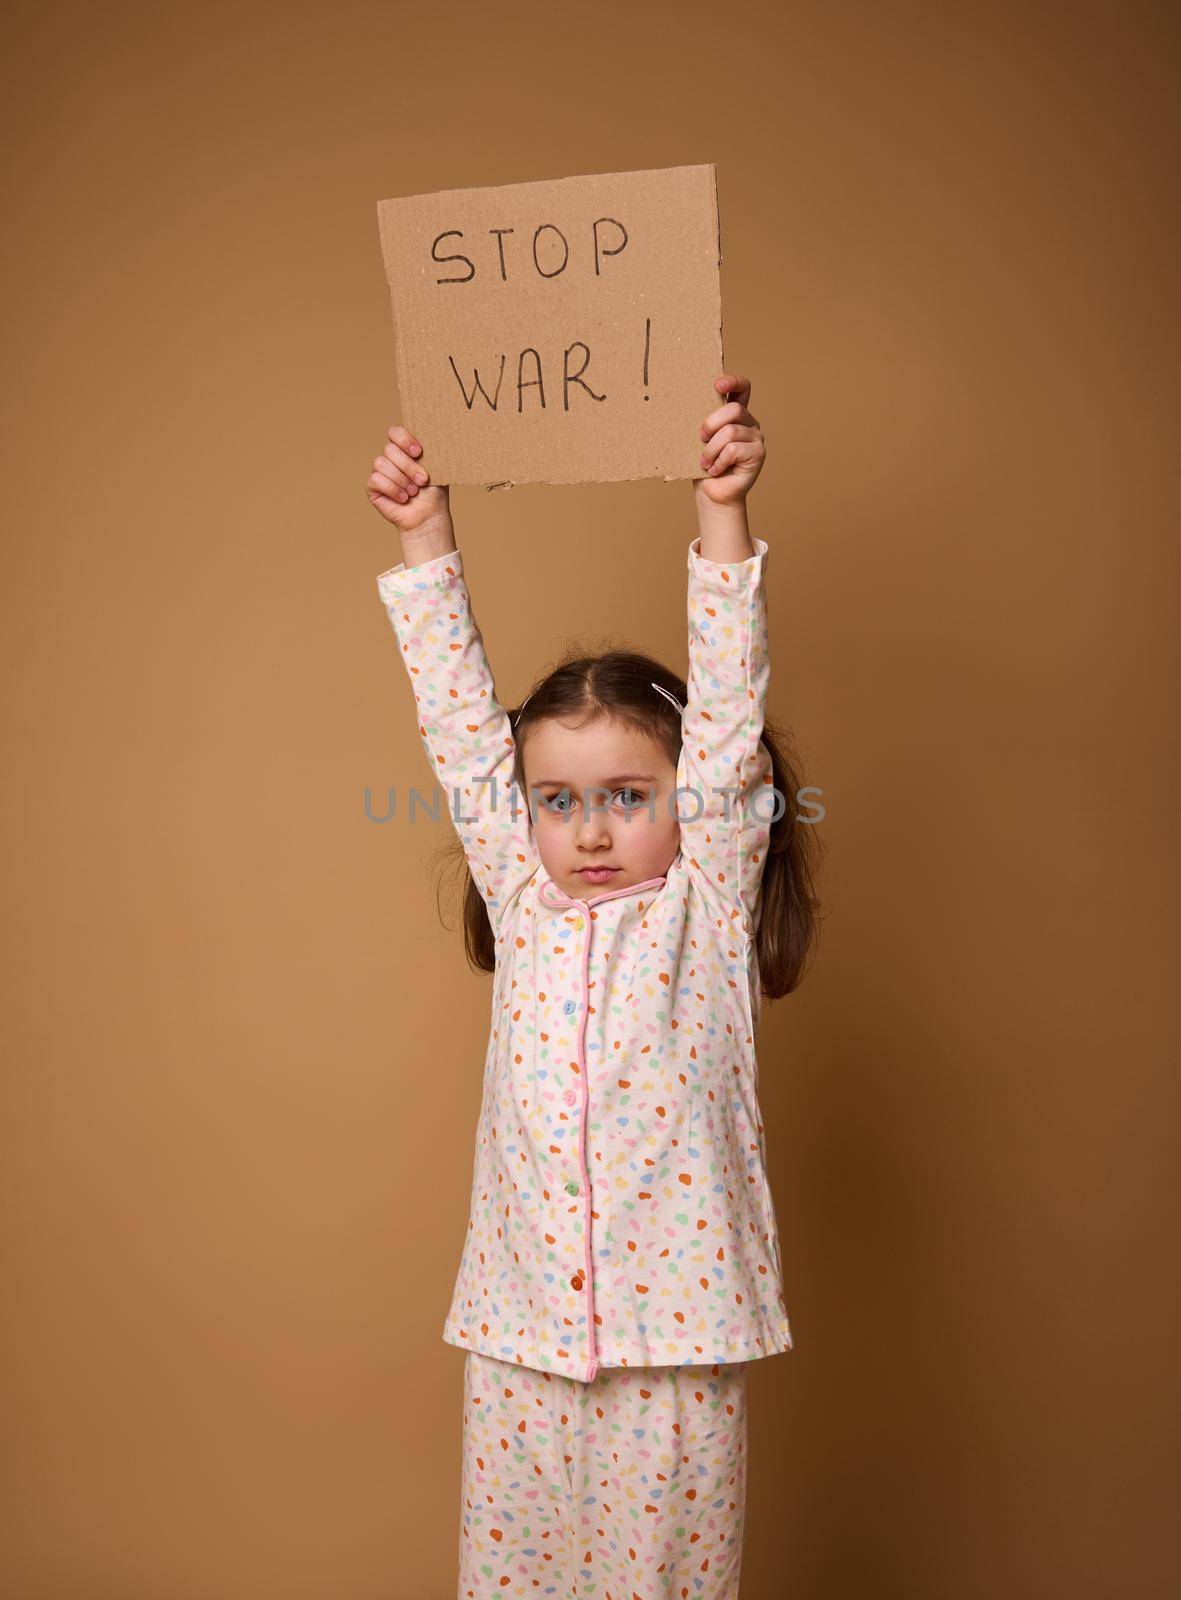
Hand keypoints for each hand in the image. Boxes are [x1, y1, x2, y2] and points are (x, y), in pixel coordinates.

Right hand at [365, 424, 449, 533]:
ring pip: (381, 464)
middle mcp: (390, 458)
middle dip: (408, 467)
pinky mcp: (372, 487)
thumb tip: (433, 428)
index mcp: (404, 449)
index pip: (394, 432)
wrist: (428, 515)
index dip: (404, 440)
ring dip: (401, 480)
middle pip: (389, 450)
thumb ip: (430, 449)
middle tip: (422, 480)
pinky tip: (403, 498)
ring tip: (413, 492)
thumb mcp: (436, 467)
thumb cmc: (434, 492)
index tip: (418, 452)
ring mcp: (380, 472)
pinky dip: (393, 490)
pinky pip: (376, 480)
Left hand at [693, 375, 764, 507]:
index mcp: (736, 414)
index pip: (742, 388)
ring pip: (730, 432)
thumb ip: (702, 423)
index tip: (716, 385)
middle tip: (700, 438)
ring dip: (711, 449)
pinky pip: (733, 450)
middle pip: (734, 410)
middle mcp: (749, 422)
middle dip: (711, 423)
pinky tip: (715, 470)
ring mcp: (756, 437)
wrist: (713, 494)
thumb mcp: (699, 440)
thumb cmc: (704, 465)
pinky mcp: (758, 454)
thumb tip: (683, 407)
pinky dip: (719, 462)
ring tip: (705, 462)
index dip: (732, 382)